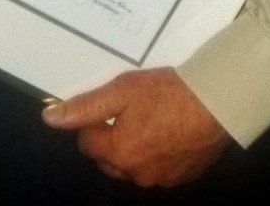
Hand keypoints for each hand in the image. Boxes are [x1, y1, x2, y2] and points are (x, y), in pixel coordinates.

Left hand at [43, 68, 234, 187]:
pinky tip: (172, 135)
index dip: (96, 122)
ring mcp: (160, 179)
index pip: (87, 142)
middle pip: (108, 159)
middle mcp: (135, 173)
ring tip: (154, 122)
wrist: (219, 101)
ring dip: (135, 150)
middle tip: (132, 113)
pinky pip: (160, 170)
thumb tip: (50, 117)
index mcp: (117, 152)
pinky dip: (159, 156)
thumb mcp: (124, 90)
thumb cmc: (170, 93)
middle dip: (112, 140)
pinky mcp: (182, 177)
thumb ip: (86, 106)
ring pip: (134, 167)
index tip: (114, 105)